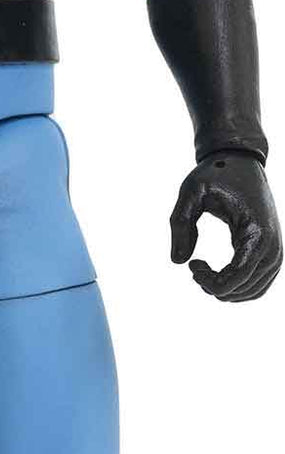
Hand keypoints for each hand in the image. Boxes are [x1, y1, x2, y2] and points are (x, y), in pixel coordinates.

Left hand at [170, 151, 281, 301]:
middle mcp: (272, 246)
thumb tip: (178, 262)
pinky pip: (258, 284)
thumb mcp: (191, 192)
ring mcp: (276, 251)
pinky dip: (237, 287)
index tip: (193, 265)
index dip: (211, 282)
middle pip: (244, 289)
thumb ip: (180, 224)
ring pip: (253, 292)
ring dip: (225, 289)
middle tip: (195, 264)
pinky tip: (217, 272)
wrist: (241, 161)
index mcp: (256, 232)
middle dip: (213, 286)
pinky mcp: (272, 252)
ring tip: (203, 269)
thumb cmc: (215, 174)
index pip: (238, 277)